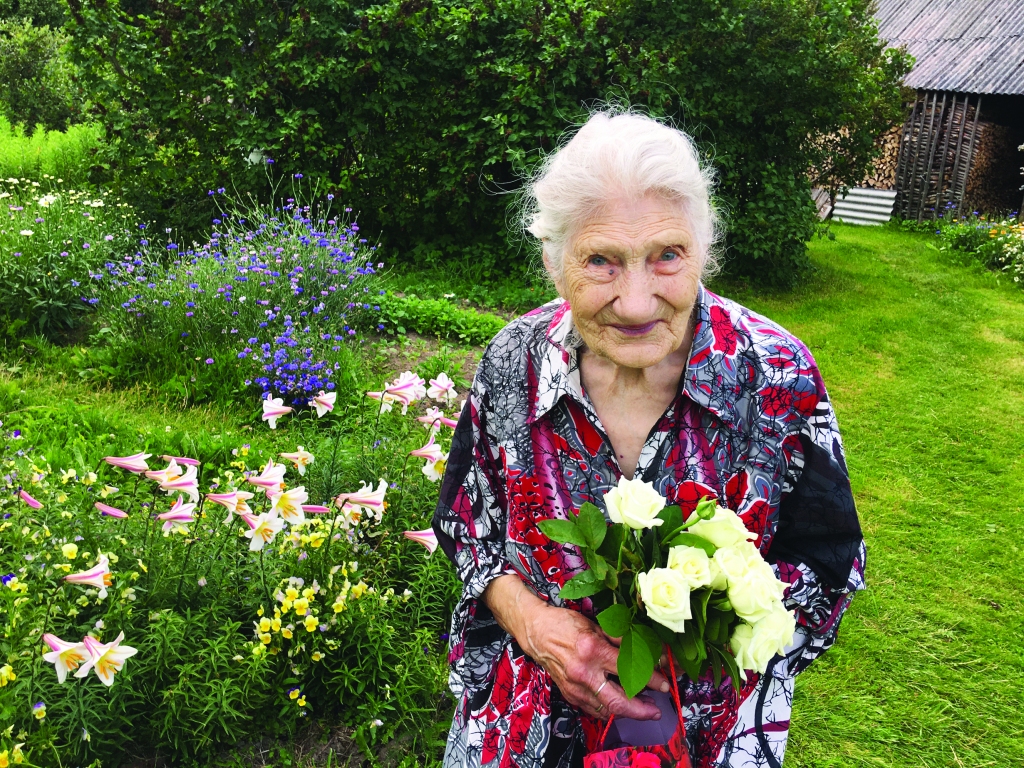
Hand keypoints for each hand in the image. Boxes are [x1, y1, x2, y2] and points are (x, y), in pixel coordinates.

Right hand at [483, 575, 668, 719]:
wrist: (536, 631)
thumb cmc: (565, 624)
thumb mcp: (595, 625)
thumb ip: (619, 639)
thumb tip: (645, 650)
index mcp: (592, 650)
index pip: (628, 670)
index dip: (650, 679)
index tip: (664, 683)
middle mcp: (583, 672)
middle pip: (618, 701)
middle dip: (641, 710)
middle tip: (656, 709)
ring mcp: (575, 686)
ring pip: (606, 710)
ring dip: (627, 712)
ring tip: (642, 708)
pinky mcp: (569, 694)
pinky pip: (593, 709)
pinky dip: (609, 710)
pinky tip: (620, 706)